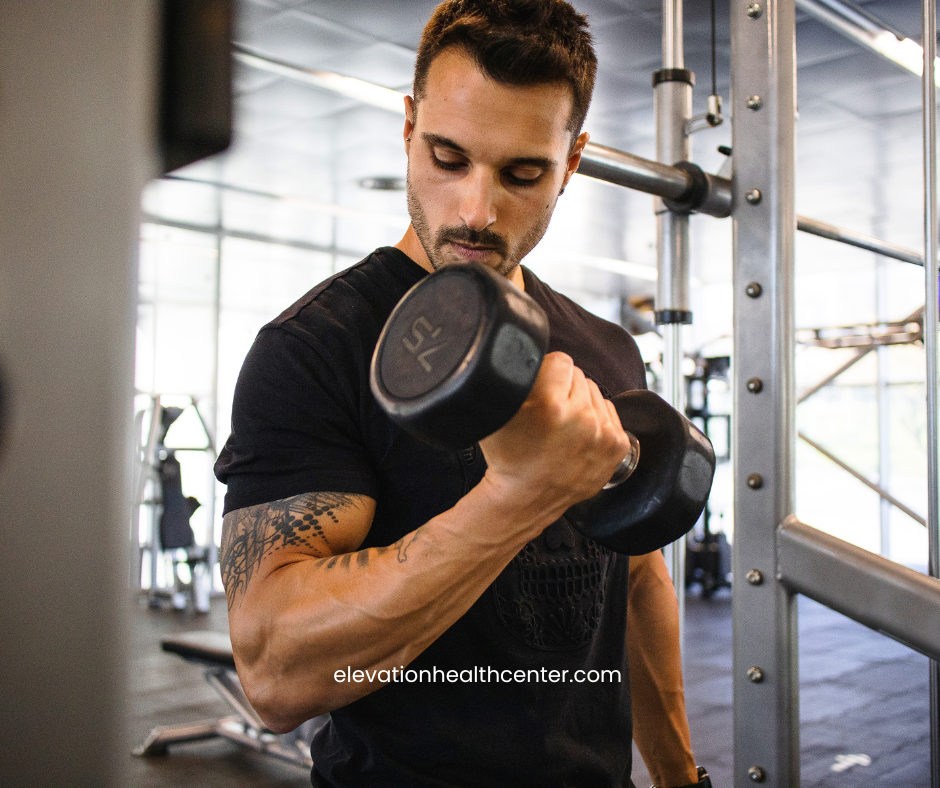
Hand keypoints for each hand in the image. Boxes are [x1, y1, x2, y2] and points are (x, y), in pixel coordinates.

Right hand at [479, 352, 630, 526]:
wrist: (525, 498)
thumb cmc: (508, 456)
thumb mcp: (497, 412)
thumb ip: (512, 377)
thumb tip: (525, 350)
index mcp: (550, 405)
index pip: (561, 360)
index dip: (546, 372)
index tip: (538, 389)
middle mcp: (581, 417)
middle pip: (579, 375)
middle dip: (563, 388)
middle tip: (547, 412)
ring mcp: (603, 433)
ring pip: (595, 392)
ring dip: (580, 402)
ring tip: (561, 425)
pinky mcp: (618, 446)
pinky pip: (609, 411)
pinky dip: (596, 420)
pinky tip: (577, 435)